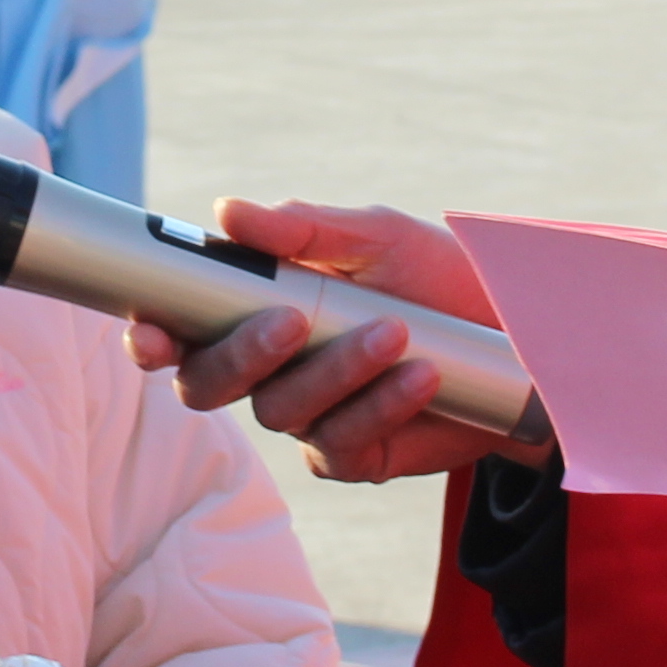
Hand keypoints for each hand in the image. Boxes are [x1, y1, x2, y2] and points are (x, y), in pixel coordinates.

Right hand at [133, 198, 539, 481]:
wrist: (515, 335)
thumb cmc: (433, 275)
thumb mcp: (373, 236)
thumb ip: (300, 228)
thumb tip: (227, 211)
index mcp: (253, 309)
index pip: (178, 329)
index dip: (150, 335)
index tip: (151, 334)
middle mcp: (266, 368)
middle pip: (208, 383)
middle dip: (242, 354)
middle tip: (292, 321)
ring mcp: (305, 415)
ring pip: (279, 410)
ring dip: (335, 370)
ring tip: (396, 333)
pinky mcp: (351, 455)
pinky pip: (337, 442)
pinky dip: (379, 405)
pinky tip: (422, 375)